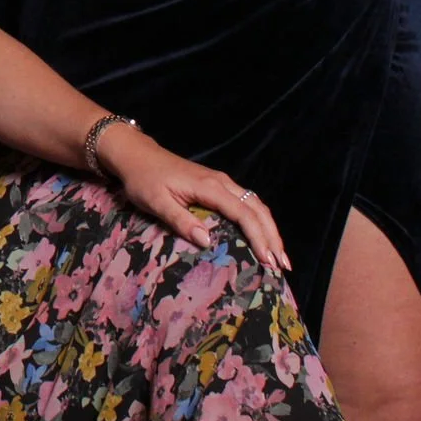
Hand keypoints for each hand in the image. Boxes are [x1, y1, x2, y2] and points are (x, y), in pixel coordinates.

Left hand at [94, 123, 291, 273]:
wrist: (137, 156)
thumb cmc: (144, 180)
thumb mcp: (156, 202)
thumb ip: (181, 221)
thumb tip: (207, 241)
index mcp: (210, 187)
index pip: (243, 214)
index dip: (258, 238)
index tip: (268, 261)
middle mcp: (222, 182)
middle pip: (258, 209)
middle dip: (272, 237)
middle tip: (282, 265)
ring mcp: (221, 182)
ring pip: (256, 205)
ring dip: (269, 230)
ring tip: (279, 256)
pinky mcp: (218, 186)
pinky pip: (246, 203)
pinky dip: (259, 221)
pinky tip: (262, 237)